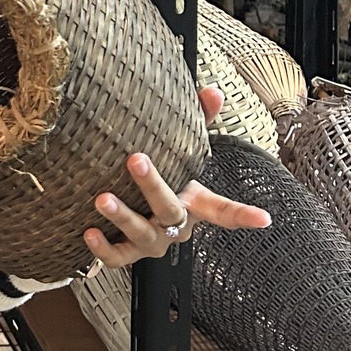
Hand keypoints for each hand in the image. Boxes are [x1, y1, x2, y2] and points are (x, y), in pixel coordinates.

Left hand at [83, 85, 271, 268]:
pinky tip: (89, 232)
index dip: (242, 215)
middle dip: (153, 186)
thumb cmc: (165, 178)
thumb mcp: (182, 153)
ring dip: (123, 217)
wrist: (134, 215)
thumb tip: (212, 91)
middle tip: (135, 160)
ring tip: (103, 198)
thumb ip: (199, 122)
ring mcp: (152, 243)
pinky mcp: (127, 253)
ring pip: (142, 236)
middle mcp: (175, 227)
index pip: (223, 211)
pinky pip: (117, 258)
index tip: (262, 219)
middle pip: (170, 210)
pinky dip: (103, 248)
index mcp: (193, 204)